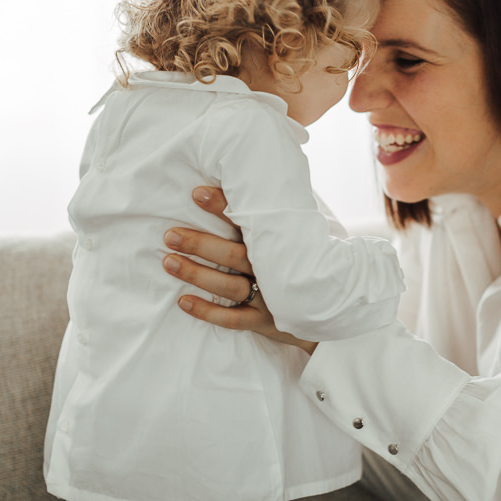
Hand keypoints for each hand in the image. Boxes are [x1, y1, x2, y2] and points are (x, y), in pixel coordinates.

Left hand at [163, 187, 317, 354]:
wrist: (331, 306)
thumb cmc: (302, 262)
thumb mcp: (297, 236)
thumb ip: (275, 217)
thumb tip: (253, 179)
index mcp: (277, 243)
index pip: (248, 220)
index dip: (223, 206)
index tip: (197, 193)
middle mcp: (272, 269)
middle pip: (233, 255)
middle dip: (201, 244)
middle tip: (170, 235)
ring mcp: (269, 297)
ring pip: (229, 285)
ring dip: (197, 274)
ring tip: (169, 262)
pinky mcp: (264, 321)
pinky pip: (233, 319)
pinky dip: (208, 311)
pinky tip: (183, 301)